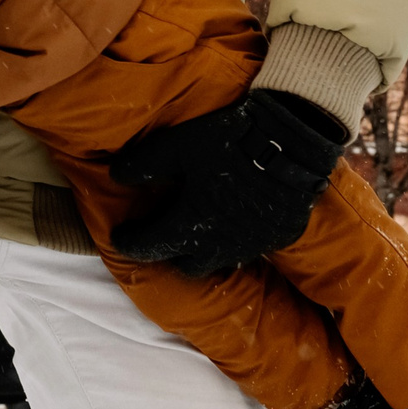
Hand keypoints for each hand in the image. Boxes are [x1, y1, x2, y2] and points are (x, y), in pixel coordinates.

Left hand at [110, 90, 350, 273]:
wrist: (292, 144)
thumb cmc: (229, 143)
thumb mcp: (176, 147)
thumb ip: (142, 164)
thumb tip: (116, 175)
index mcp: (189, 227)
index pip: (148, 246)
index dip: (129, 242)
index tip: (119, 237)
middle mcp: (218, 246)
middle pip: (185, 265)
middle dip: (169, 253)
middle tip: (162, 233)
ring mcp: (250, 245)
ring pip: (218, 259)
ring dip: (203, 249)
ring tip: (197, 226)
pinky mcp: (276, 238)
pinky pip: (247, 248)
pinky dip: (233, 238)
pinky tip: (232, 218)